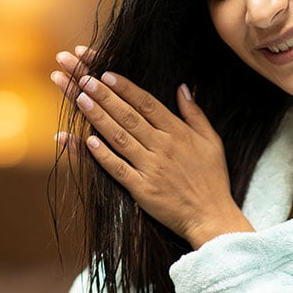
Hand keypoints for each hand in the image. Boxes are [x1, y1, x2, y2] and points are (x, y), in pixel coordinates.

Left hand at [51, 48, 253, 248]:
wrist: (212, 217)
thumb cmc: (212, 179)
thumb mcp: (212, 141)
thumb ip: (195, 113)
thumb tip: (182, 87)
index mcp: (178, 133)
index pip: (147, 104)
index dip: (125, 88)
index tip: (106, 74)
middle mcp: (163, 147)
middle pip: (128, 116)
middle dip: (104, 96)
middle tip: (84, 79)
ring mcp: (151, 168)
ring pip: (119, 138)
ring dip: (98, 118)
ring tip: (80, 100)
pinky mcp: (142, 190)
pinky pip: (118, 169)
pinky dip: (103, 156)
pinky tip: (87, 141)